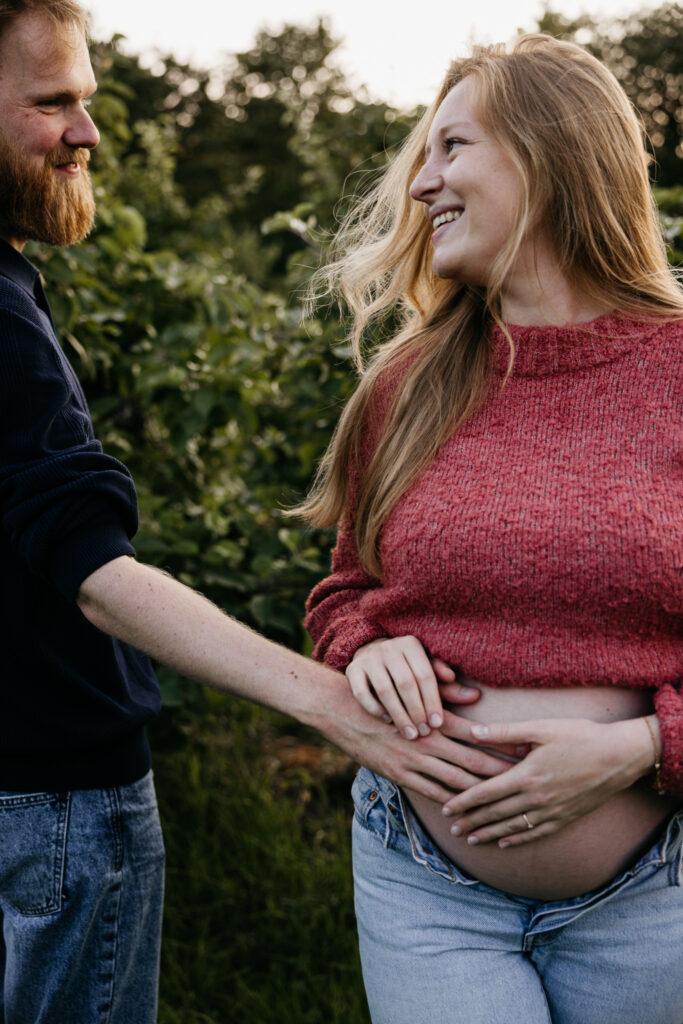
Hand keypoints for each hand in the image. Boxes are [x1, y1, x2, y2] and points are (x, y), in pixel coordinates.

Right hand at [323, 691, 518, 803]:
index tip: (526, 750)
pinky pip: (431, 794)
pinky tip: (468, 813)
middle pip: (472, 761)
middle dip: (501, 773)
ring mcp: (413, 761)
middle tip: (527, 782)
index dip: (502, 743)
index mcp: (434, 719)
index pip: (476, 734)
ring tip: (505, 803)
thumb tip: (475, 695)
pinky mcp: (399, 775)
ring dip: (481, 794)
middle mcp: (427, 740)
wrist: (342, 711)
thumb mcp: (413, 694)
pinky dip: (451, 804)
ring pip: (455, 782)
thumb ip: (444, 697)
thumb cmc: (385, 698)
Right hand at [346, 636, 477, 738]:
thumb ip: (448, 686)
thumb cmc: (407, 670)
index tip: (438, 724)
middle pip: (405, 683)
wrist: (368, 656)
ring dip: (398, 715)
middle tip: (424, 733)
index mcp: (411, 644)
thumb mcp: (426, 674)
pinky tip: (387, 721)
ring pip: (384, 690)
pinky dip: (375, 709)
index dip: (433, 701)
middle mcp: (388, 647)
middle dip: (416, 711)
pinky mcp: (352, 670)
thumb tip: (475, 696)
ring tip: (409, 735)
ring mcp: (368, 657)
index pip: (425, 675)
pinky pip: (362, 693)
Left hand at [440, 716, 655, 846]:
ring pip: (513, 827)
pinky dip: (517, 839)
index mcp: (526, 775)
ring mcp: (552, 811)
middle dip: (471, 822)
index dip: (464, 801)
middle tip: (452, 828)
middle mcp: (536, 798)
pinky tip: (504, 842)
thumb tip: (473, 732)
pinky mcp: (566, 817)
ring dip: (489, 834)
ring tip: (470, 839)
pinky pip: (536, 833)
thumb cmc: (581, 736)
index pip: (486, 792)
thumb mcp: (541, 727)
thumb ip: (505, 732)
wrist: (620, 756)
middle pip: (496, 814)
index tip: (446, 808)